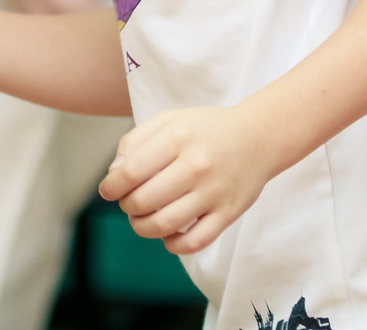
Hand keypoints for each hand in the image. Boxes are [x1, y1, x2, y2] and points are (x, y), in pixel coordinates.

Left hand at [99, 104, 278, 256]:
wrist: (259, 137)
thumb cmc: (206, 130)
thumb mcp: (170, 121)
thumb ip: (136, 141)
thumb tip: (113, 173)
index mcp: (178, 137)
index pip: (131, 172)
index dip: (111, 186)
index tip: (108, 190)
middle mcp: (196, 165)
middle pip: (144, 201)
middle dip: (127, 207)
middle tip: (128, 203)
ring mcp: (214, 192)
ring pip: (166, 225)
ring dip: (143, 228)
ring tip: (141, 220)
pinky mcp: (228, 213)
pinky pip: (195, 242)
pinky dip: (174, 245)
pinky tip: (167, 235)